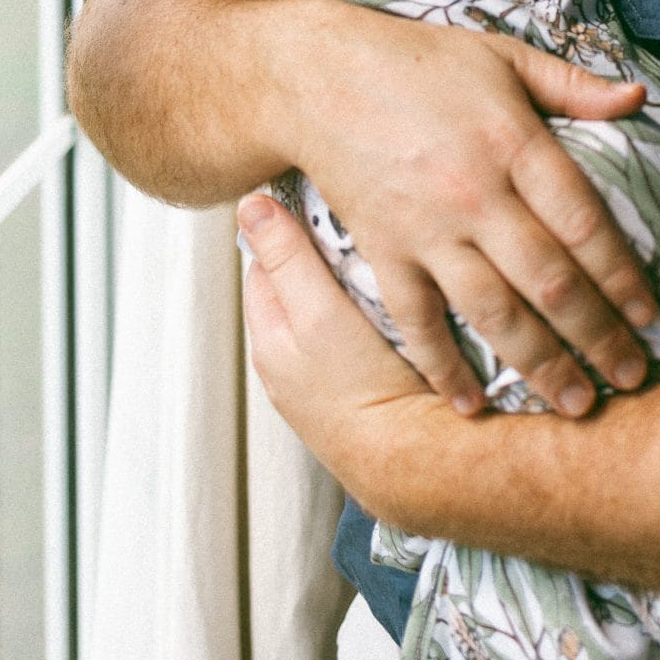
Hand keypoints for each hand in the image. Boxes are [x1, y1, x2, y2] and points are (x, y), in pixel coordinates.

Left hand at [240, 193, 431, 484]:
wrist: (410, 458)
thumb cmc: (360, 387)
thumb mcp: (316, 311)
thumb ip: (286, 258)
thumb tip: (249, 204)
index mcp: (267, 339)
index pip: (265, 262)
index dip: (289, 227)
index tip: (321, 201)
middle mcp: (288, 364)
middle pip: (298, 285)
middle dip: (320, 254)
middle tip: (358, 225)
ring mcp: (324, 381)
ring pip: (329, 310)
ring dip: (348, 285)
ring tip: (382, 260)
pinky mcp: (360, 392)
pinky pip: (356, 337)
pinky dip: (369, 315)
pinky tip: (397, 307)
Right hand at [272, 5, 657, 418]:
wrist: (321, 77)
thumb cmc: (420, 63)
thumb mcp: (504, 56)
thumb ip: (572, 84)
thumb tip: (637, 97)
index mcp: (515, 142)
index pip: (583, 222)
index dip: (621, 274)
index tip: (649, 314)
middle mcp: (477, 193)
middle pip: (549, 280)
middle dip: (596, 336)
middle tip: (631, 377)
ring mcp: (428, 228)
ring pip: (494, 312)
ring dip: (539, 364)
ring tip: (576, 404)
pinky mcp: (384, 250)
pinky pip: (418, 321)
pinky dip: (443, 367)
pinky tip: (469, 405)